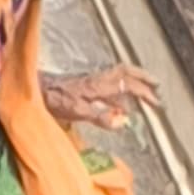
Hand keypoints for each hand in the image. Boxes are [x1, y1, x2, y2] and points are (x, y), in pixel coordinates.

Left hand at [42, 65, 157, 130]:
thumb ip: (100, 116)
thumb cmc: (55, 100)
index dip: (144, 91)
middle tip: (157, 86)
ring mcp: (91, 81)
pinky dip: (120, 94)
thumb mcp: (77, 111)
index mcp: (99, 84)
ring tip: (145, 94)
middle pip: (126, 72)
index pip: (127, 83)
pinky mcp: (85, 86)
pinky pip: (109, 87)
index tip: (156, 100)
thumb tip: (123, 122)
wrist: (36, 90)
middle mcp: (98, 79)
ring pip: (118, 78)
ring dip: (133, 84)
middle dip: (143, 78)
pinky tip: (121, 107)